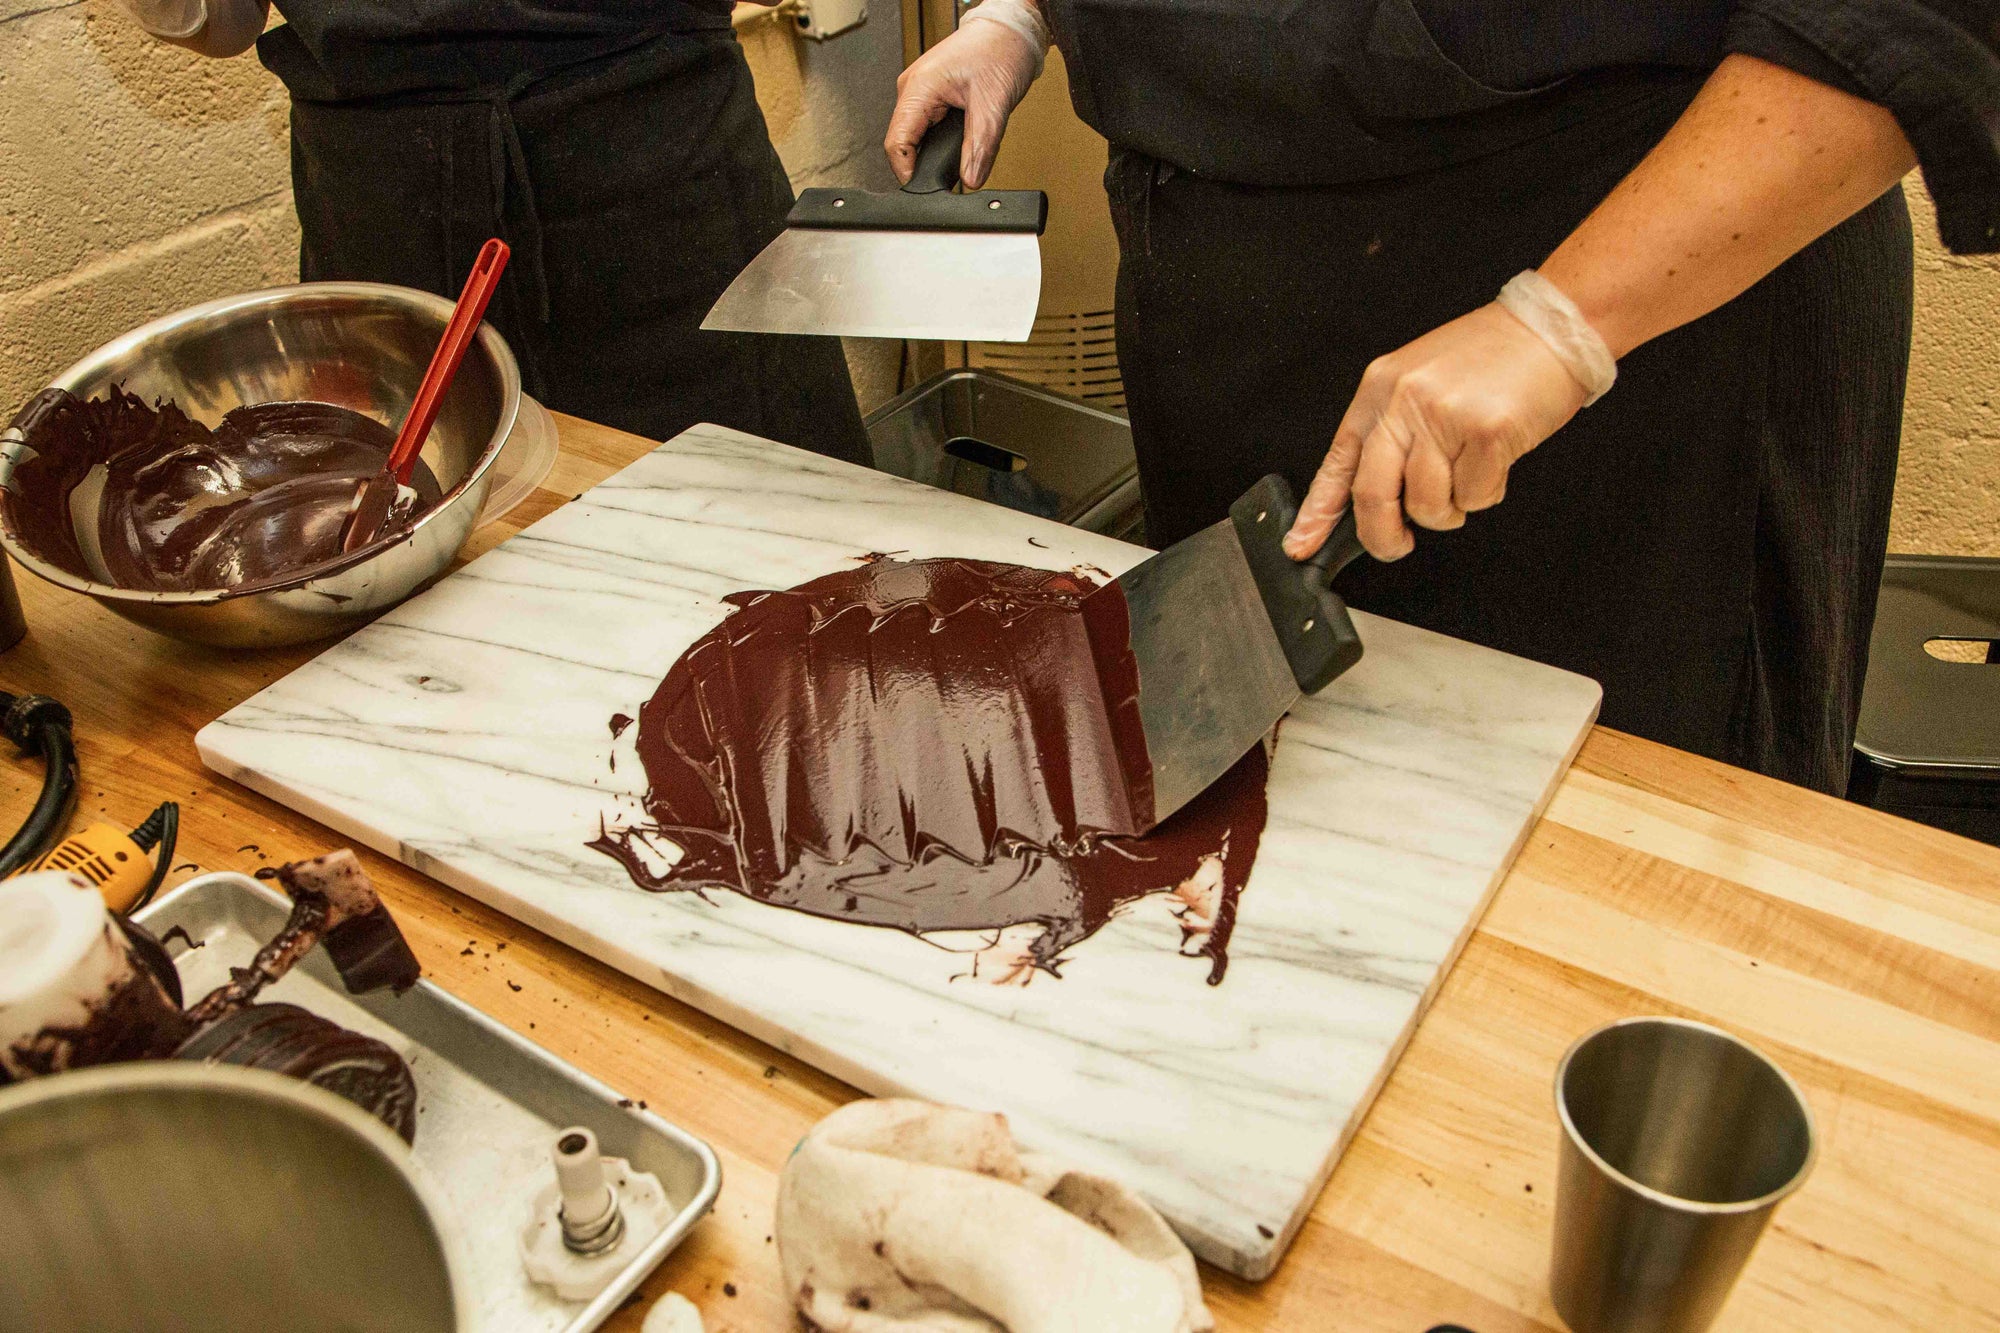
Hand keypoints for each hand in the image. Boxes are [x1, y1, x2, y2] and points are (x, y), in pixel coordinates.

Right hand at [884, 18, 1042, 188]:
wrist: (1011, 31)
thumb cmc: (1000, 51)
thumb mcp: (993, 106)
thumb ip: (980, 148)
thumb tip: (970, 179)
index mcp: (918, 88)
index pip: (896, 144)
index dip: (910, 172)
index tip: (929, 187)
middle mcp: (912, 89)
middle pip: (903, 144)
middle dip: (926, 164)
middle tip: (953, 170)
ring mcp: (920, 92)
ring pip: (916, 138)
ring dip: (936, 151)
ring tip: (960, 150)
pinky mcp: (931, 96)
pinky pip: (927, 128)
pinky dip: (942, 140)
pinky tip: (959, 137)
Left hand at [1283, 303, 1589, 561]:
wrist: (1551, 327)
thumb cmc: (1491, 358)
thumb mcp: (1420, 382)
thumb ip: (1392, 431)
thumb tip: (1373, 494)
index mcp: (1380, 389)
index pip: (1338, 461)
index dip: (1318, 511)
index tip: (1302, 543)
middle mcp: (1404, 401)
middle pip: (1372, 494)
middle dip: (1382, 535)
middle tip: (1397, 544)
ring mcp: (1444, 416)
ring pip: (1426, 505)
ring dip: (1447, 511)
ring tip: (1466, 476)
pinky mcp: (1486, 432)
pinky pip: (1474, 497)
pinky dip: (1485, 493)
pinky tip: (1494, 462)